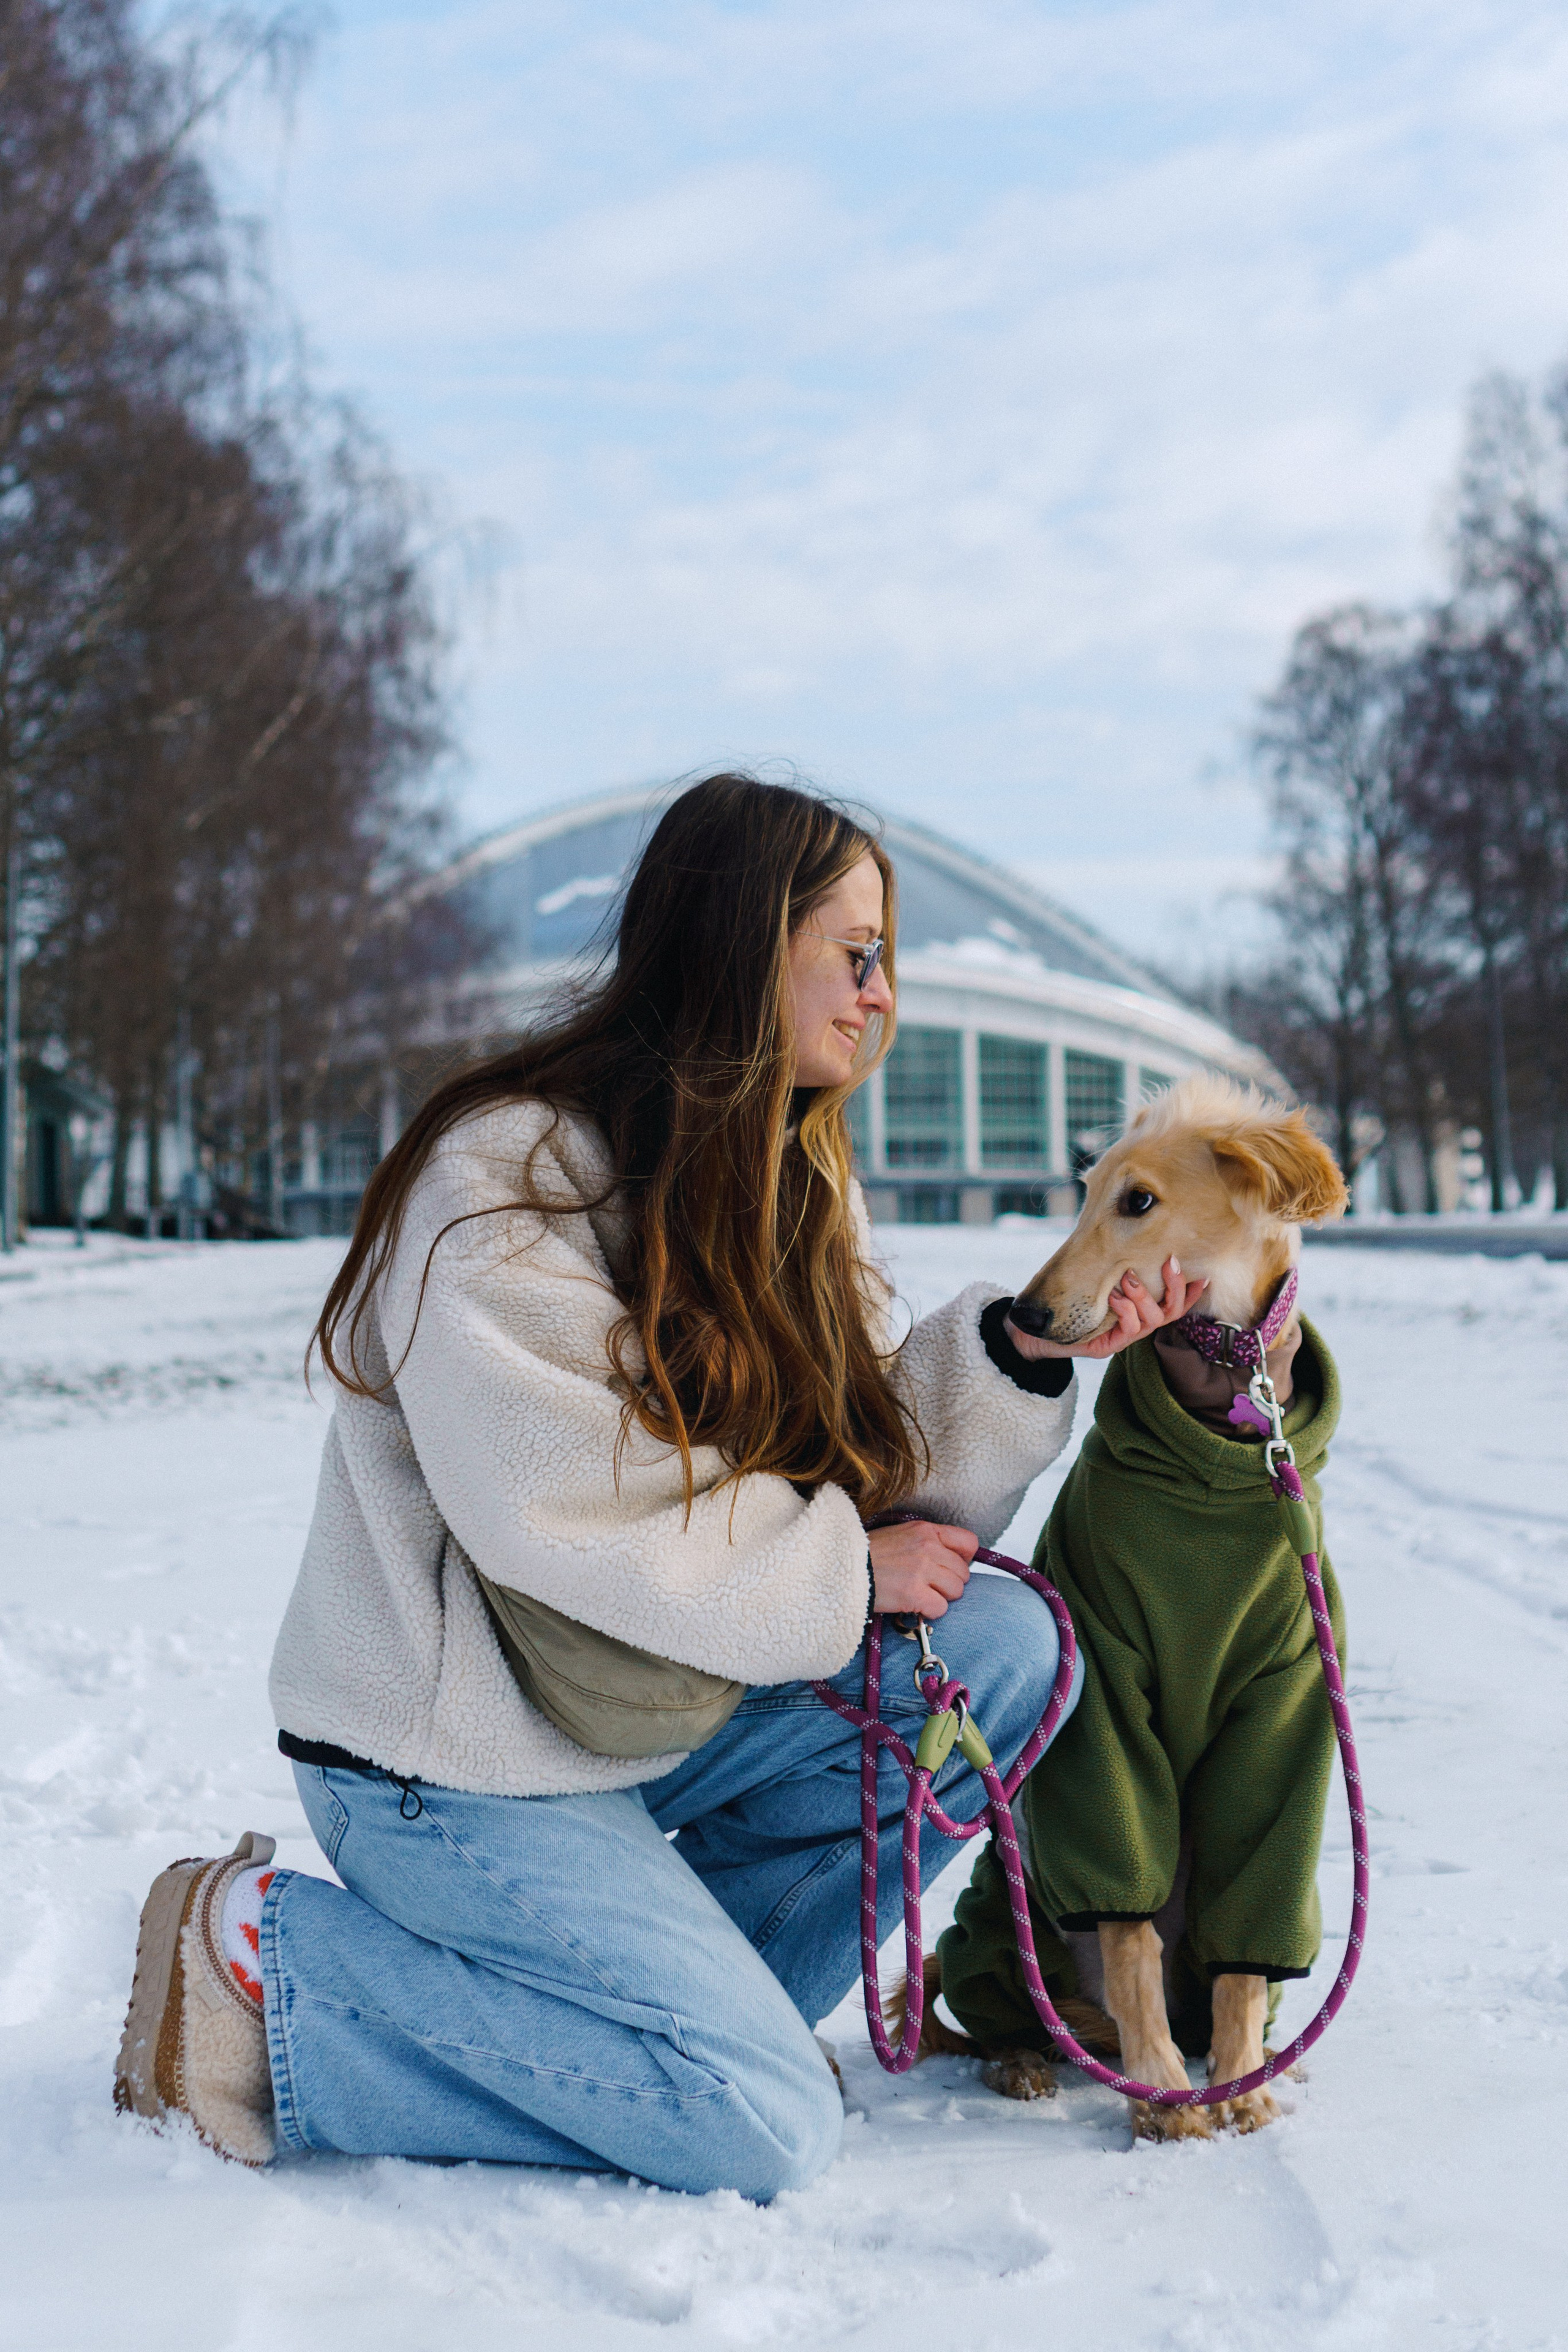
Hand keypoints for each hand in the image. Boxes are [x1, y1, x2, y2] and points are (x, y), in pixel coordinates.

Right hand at [867, 1519, 978, 1618]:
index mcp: (926, 1530)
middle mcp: (928, 1547)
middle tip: (930, 1586)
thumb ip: (927, 1542)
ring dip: (940, 1598)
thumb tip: (950, 1560)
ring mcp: (922, 1570)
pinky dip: (930, 1612)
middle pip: (963, 1573)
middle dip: (950, 1583)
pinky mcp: (914, 1593)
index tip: (952, 1567)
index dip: (965, 1559)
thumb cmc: (869, 1553)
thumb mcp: (900, 1535)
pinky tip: (914, 1606)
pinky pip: (940, 1608)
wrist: (840, 1567)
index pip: (969, 1543)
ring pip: (955, 1591)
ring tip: (920, 1595)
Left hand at [1004, 1257, 1208, 1360]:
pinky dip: (1126, 1310)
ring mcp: (1123, 1338)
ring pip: (1153, 1320)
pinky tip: (1114, 1295)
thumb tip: (1128, 1235)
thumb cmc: (1068, 1301)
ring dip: (1144, 1295)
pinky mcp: (1106, 1347)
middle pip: (1172, 1311)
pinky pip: (1129, 1330)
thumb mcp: (1094, 1279)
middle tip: (1169, 1262)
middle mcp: (1137, 1325)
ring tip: (1128, 1276)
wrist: (1036, 1330)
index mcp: (1139, 1310)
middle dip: (1175, 1287)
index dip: (1190, 1292)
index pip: (1175, 1304)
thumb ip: (1113, 1265)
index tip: (1202, 1274)